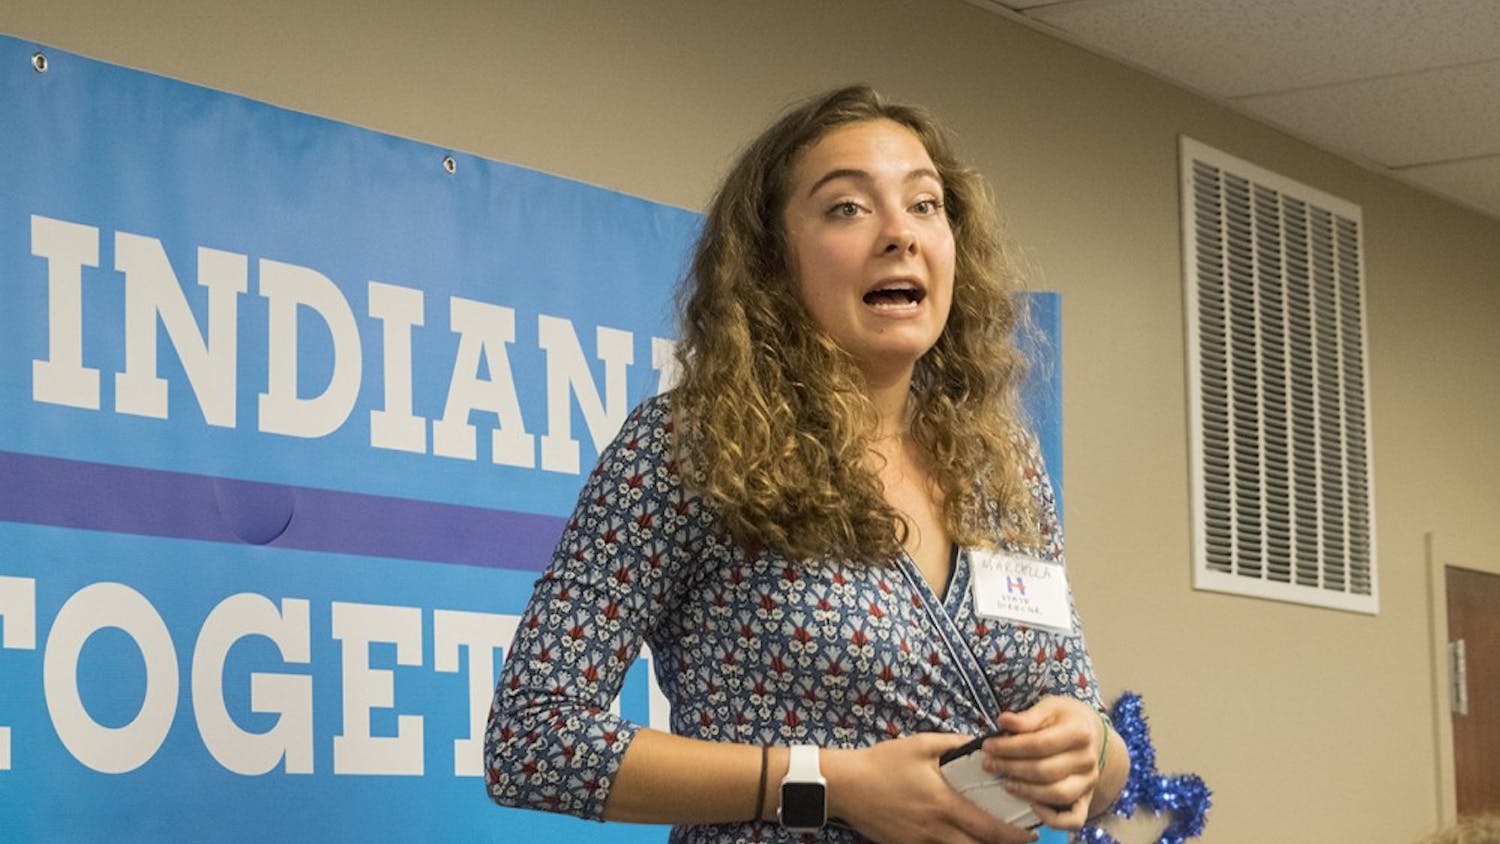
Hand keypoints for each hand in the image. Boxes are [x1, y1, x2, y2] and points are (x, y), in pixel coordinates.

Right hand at [824, 733, 1039, 843]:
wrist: (845, 785)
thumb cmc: (882, 762)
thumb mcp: (921, 745)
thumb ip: (956, 745)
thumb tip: (983, 745)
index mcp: (943, 804)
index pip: (988, 828)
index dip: (1014, 836)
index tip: (1031, 835)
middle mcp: (935, 829)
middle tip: (1019, 840)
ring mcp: (919, 842)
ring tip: (991, 838)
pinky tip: (958, 836)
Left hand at [980, 696, 1105, 829]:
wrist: (1086, 732)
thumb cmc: (1061, 719)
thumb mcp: (1047, 708)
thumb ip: (1027, 717)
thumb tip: (1003, 721)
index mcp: (1080, 732)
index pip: (1040, 744)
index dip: (1010, 747)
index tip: (988, 746)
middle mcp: (1088, 759)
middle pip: (1045, 770)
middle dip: (1011, 768)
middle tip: (988, 764)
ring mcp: (1089, 781)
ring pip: (1057, 794)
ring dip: (1026, 791)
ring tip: (1004, 782)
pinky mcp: (1087, 799)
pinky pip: (1074, 819)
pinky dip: (1054, 819)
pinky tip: (1032, 807)